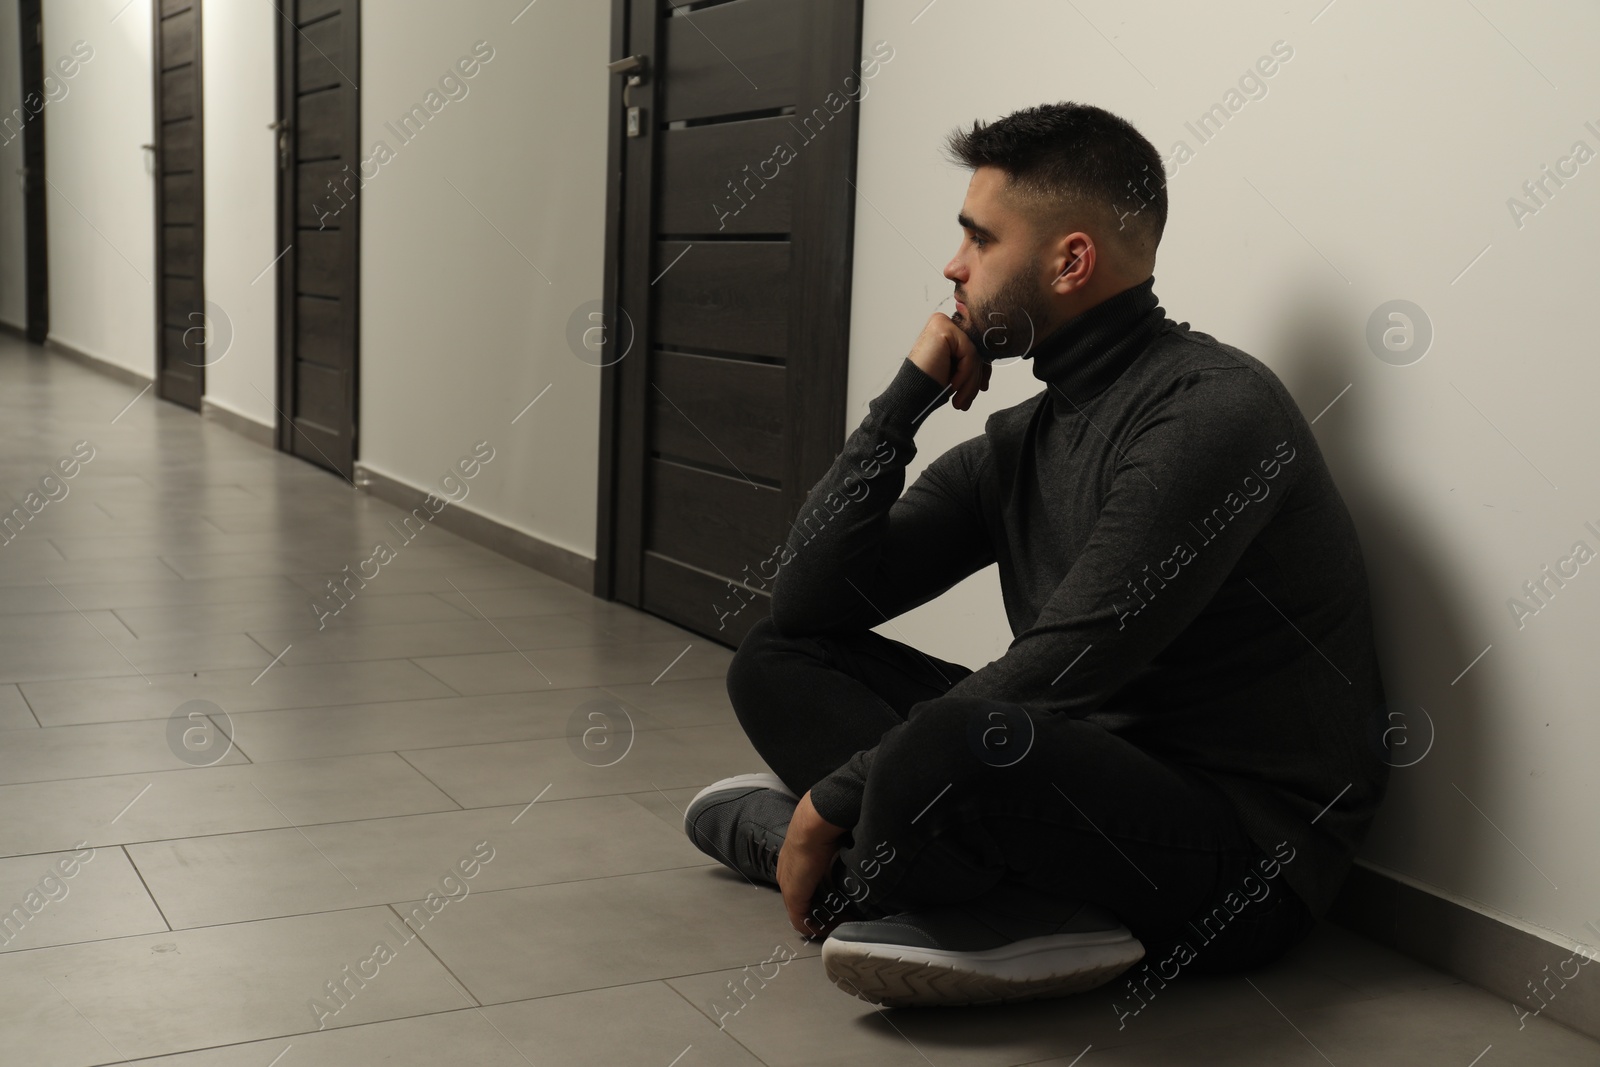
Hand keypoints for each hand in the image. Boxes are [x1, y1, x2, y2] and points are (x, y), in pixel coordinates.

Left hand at [777, 791, 846, 937]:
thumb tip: (850, 854)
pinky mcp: (793, 897)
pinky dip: (816, 927)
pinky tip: (830, 928)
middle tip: (842, 915)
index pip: (804, 885)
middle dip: (822, 910)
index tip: (838, 901)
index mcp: (793, 861)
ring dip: (821, 919)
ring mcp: (788, 887)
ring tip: (840, 922)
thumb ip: (833, 854)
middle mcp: (787, 875)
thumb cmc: (823, 827)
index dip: (820, 896)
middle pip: (802, 900)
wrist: (814, 826)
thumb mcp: (828, 843)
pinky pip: (801, 920)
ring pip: (802, 912)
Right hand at [907, 312, 990, 411]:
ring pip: (975, 353)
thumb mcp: (957, 369)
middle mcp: (944, 322)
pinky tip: (952, 387)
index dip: (981, 369)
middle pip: (977, 348)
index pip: (974, 345)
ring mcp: (943, 323)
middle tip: (967, 399)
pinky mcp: (944, 330)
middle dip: (977, 377)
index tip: (981, 388)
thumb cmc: (929, 384)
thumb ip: (971, 359)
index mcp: (945, 330)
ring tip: (960, 401)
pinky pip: (969, 354)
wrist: (910, 395)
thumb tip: (990, 361)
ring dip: (971, 382)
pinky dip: (965, 375)